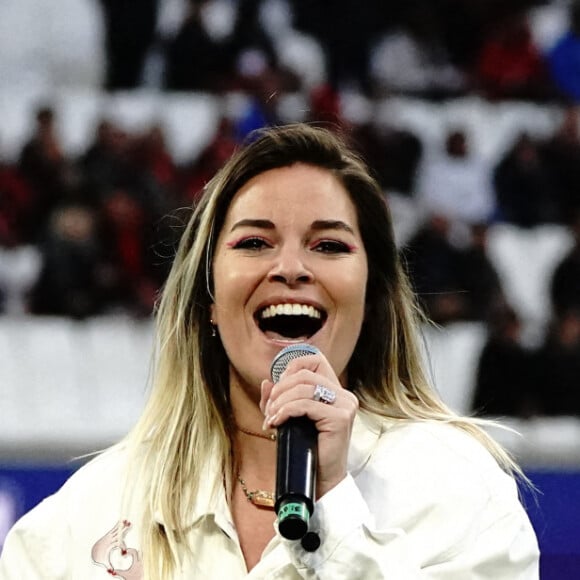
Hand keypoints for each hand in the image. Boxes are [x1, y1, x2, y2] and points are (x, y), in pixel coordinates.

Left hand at [259, 352, 358, 497]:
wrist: (320, 480)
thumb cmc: (305, 449)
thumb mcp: (287, 418)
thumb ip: (277, 399)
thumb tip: (266, 382)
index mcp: (335, 390)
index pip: (315, 360)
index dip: (291, 368)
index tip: (277, 390)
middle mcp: (344, 395)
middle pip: (304, 373)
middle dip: (280, 389)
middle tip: (269, 409)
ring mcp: (345, 405)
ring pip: (303, 387)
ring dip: (280, 401)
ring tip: (272, 418)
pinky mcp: (341, 418)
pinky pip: (306, 404)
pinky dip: (286, 411)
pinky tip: (277, 422)